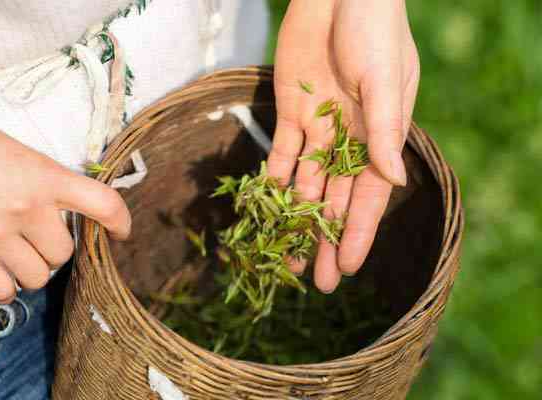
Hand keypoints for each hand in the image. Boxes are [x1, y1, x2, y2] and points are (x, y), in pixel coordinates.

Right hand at [0, 113, 130, 302]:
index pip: (103, 204)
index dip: (120, 222)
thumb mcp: (28, 158)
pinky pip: (4, 292)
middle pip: (64, 253)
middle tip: (39, 237)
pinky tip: (0, 270)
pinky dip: (6, 287)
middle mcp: (27, 209)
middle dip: (55, 249)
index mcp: (47, 178)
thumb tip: (83, 212)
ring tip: (17, 253)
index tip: (121, 232)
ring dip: (33, 269)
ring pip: (38, 277)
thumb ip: (55, 185)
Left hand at [268, 0, 419, 291]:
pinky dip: (273, 180)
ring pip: (305, 185)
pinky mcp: (291, 111)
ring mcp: (318, 127)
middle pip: (334, 201)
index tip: (348, 268)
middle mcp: (349, 140)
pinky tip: (266, 210)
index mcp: (379, 138)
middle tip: (317, 282)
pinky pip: (280, 153)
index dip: (358, 234)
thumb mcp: (386, 82)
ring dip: (295, 220)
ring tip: (285, 257)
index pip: (367, 198)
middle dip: (325, 240)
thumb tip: (392, 182)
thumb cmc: (374, 31)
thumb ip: (386, 133)